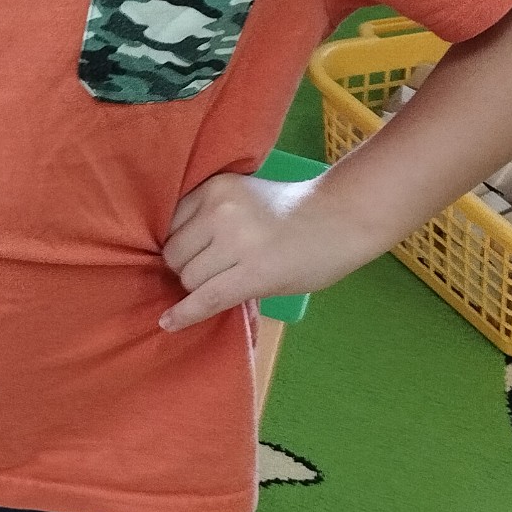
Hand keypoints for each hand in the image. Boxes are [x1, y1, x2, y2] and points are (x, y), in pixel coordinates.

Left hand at [159, 172, 376, 331]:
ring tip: (231, 281)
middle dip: (189, 268)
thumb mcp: (244, 197)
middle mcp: (220, 211)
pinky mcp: (253, 273)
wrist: (343, 217)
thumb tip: (172, 254)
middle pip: (175, 255)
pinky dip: (184, 314)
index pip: (170, 225)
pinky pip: (206, 299)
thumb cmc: (294, 210)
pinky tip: (169, 323)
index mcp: (216, 188)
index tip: (189, 256)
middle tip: (218, 270)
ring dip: (201, 289)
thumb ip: (210, 217)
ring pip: (189, 279)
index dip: (179, 245)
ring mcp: (236, 242)